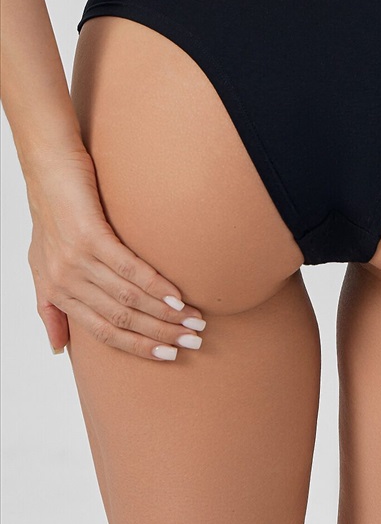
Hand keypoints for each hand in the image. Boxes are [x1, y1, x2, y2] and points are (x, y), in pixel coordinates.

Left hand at [25, 149, 205, 360]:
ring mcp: (77, 259)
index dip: (138, 348)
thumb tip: (58, 350)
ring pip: (128, 297)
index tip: (168, 356)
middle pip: (120, 318)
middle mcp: (65, 281)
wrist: (46, 167)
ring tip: (195, 319)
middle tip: (193, 340)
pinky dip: (156, 285)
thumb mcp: (41, 267)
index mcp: (57, 293)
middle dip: (160, 334)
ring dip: (166, 312)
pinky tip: (178, 295)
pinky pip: (128, 267)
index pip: (103, 333)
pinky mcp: (89, 235)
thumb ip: (50, 309)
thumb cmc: (48, 214)